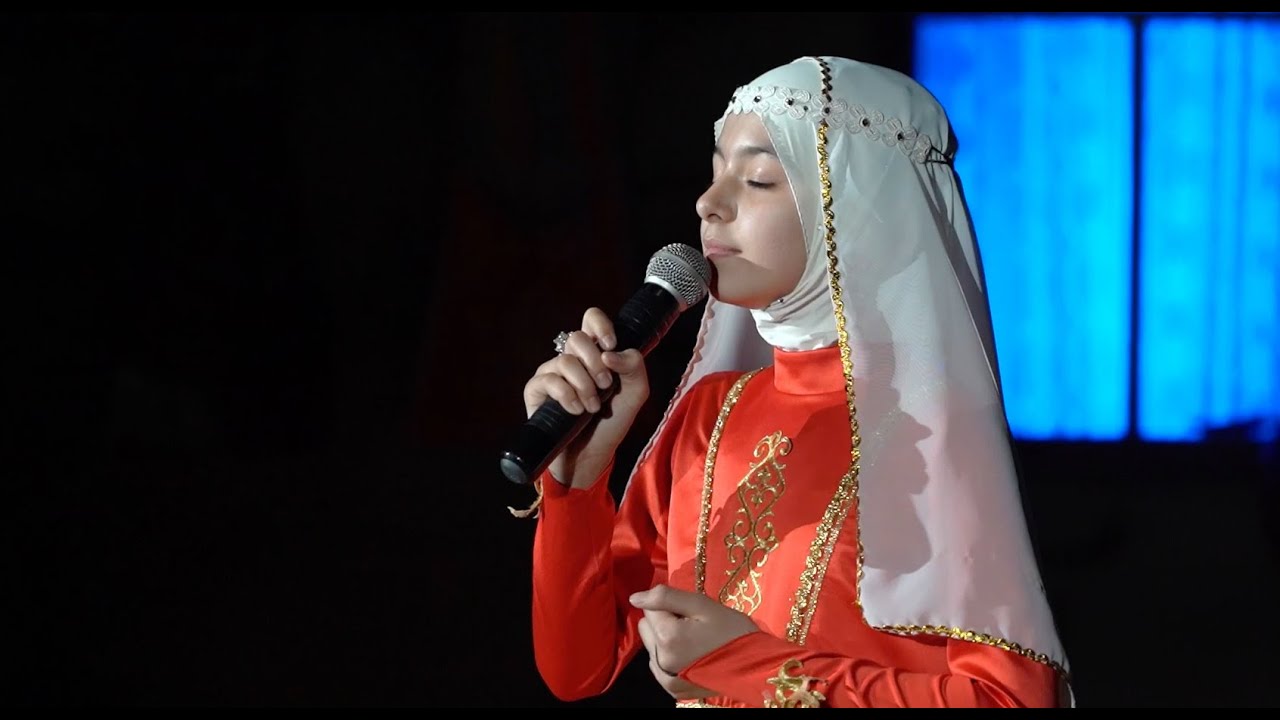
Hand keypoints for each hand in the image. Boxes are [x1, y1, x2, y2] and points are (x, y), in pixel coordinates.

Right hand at [522, 308, 649, 489]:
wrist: (592, 455)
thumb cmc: (612, 422)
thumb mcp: (635, 394)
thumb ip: (634, 367)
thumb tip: (609, 353)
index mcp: (595, 353)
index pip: (591, 319)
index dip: (600, 325)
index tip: (611, 346)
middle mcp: (572, 359)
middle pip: (576, 337)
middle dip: (594, 363)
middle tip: (606, 386)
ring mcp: (552, 373)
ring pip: (565, 360)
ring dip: (584, 385)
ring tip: (592, 406)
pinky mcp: (537, 390)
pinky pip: (549, 380)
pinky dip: (566, 395)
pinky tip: (575, 410)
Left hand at [631, 584, 760, 698]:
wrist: (756, 667)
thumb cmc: (733, 631)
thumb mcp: (703, 605)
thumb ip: (666, 597)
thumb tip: (635, 598)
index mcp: (667, 635)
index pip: (650, 607)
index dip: (670, 605)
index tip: (691, 612)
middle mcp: (660, 658)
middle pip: (647, 627)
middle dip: (664, 621)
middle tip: (693, 625)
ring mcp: (665, 677)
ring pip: (651, 645)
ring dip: (665, 639)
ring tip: (694, 641)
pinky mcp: (672, 689)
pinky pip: (657, 664)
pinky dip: (669, 657)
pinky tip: (690, 655)